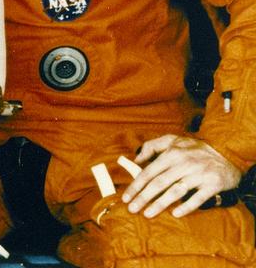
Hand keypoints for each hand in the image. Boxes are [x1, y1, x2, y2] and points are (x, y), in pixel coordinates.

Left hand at [122, 134, 241, 217]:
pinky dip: (186, 207)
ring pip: (175, 192)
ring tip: (147, 214)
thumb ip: (152, 146)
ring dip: (160, 204)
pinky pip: (197, 198)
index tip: (126, 197)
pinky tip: (175, 214)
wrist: (226, 152)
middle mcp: (183, 164)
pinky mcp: (212, 184)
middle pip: (159, 183)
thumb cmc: (194, 149)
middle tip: (132, 209)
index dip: (136, 185)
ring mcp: (198, 174)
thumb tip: (135, 159)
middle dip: (143, 197)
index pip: (149, 172)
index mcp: (172, 153)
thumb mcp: (173, 140)